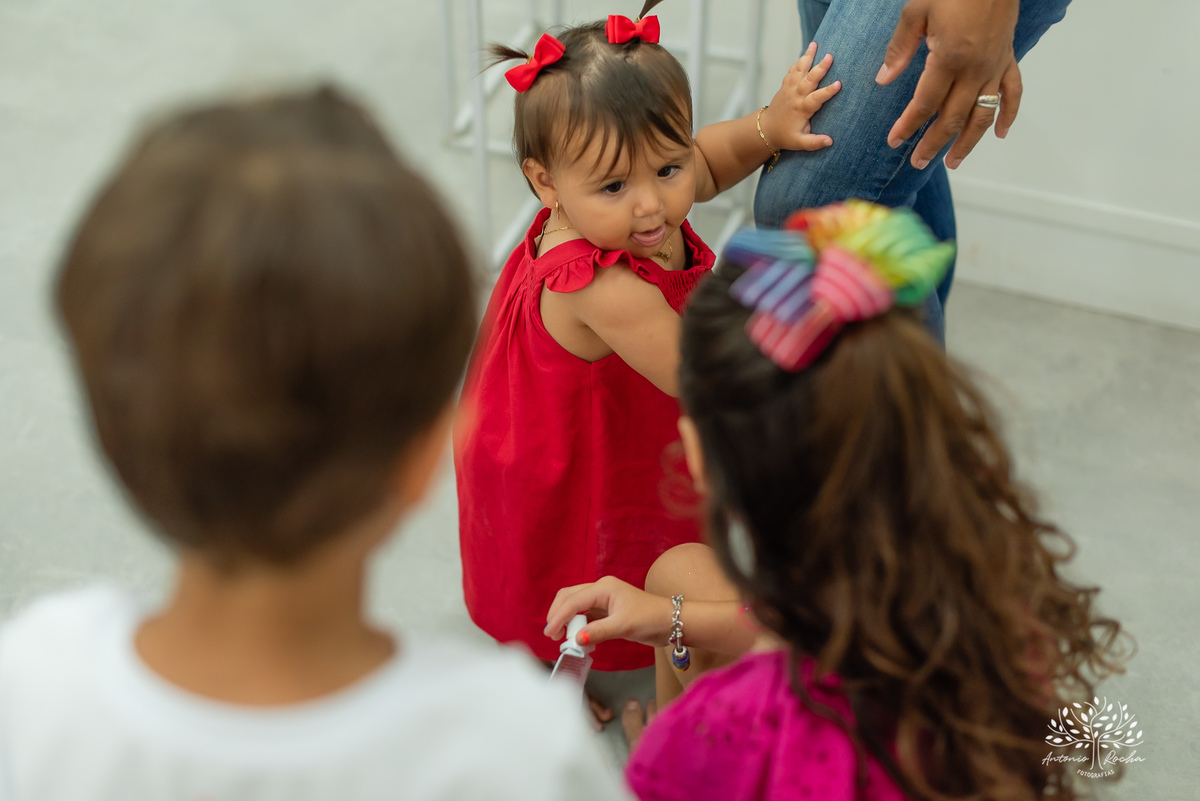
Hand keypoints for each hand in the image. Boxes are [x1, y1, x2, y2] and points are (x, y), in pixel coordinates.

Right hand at [544, 576, 673, 647]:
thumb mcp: (624, 626)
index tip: (551, 634)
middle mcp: (601, 589)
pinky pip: (585, 615)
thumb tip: (576, 640)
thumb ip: (598, 632)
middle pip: (569, 597)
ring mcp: (603, 599)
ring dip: (567, 620)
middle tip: (553, 635)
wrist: (672, 622)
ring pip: (575, 605)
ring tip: (564, 639)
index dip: (559, 616)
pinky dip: (578, 625)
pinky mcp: (607, 610)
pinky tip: (580, 639)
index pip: (573, 600)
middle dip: (558, 614)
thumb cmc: (651, 619)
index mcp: (604, 587)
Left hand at [759, 42, 841, 152]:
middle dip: (819, 68)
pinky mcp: (786, 86)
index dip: (827, 91)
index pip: (816, 98)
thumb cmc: (785, 136)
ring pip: (799, 71)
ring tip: (815, 44)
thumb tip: (830, 141)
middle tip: (830, 56)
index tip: (838, 84)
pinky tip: (807, 53)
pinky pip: (792, 71)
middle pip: (809, 80)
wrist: (766, 129)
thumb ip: (814, 142)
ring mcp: (789, 89)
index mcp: (801, 109)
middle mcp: (795, 96)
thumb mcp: (800, 143)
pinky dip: (799, 62)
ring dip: (807, 57)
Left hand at [877, 0, 1019, 168]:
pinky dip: (1008, 115)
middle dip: (933, 143)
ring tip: (952, 161)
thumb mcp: (917, 11)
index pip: (925, 103)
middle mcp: (975, 69)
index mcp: (949, 58)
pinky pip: (1012, 93)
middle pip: (953, 117)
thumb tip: (883, 79)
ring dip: (968, 142)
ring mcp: (995, 66)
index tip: (894, 141)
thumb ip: (900, 48)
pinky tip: (999, 134)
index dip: (908, 125)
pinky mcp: (1009, 59)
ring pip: (983, 114)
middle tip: (917, 162)